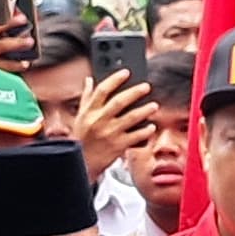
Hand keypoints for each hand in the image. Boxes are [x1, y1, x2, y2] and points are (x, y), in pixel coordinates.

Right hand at [69, 66, 155, 182]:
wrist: (81, 163)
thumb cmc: (81, 138)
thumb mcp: (80, 116)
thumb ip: (86, 97)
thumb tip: (89, 79)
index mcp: (89, 111)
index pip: (102, 90)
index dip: (115, 79)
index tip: (127, 72)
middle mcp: (99, 120)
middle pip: (119, 102)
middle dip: (135, 92)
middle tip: (146, 86)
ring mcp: (110, 134)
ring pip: (131, 118)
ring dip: (145, 111)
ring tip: (154, 105)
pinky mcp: (118, 146)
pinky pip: (136, 137)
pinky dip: (145, 131)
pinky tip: (152, 127)